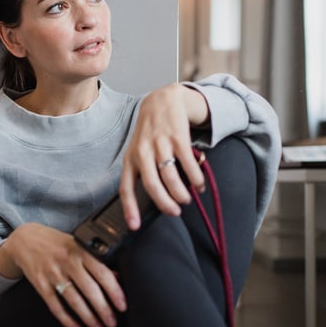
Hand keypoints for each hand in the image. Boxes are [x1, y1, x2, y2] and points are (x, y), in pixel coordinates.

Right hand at [0, 223, 126, 326]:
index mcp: (80, 250)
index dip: (114, 292)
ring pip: (74, 301)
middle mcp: (67, 262)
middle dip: (103, 310)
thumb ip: (96, 259)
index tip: (122, 305)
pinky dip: (66, 320)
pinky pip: (55, 306)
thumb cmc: (55, 242)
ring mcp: (53, 274)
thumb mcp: (77, 244)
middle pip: (89, 290)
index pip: (102, 273)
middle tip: (112, 322)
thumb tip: (117, 277)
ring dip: (88, 318)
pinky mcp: (40, 284)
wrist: (25, 240)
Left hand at [120, 83, 208, 227]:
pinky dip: (196, 177)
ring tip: (187, 199)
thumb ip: (143, 172)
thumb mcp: (138, 150)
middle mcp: (142, 152)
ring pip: (170, 176)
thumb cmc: (150, 132)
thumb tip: (156, 199)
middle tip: (175, 212)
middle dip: (164, 203)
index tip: (134, 226)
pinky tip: (199, 184)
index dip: (129, 208)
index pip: (125, 187)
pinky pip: (188, 163)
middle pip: (151, 185)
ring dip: (181, 192)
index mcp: (130, 159)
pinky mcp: (178, 137)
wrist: (161, 100)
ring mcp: (160, 144)